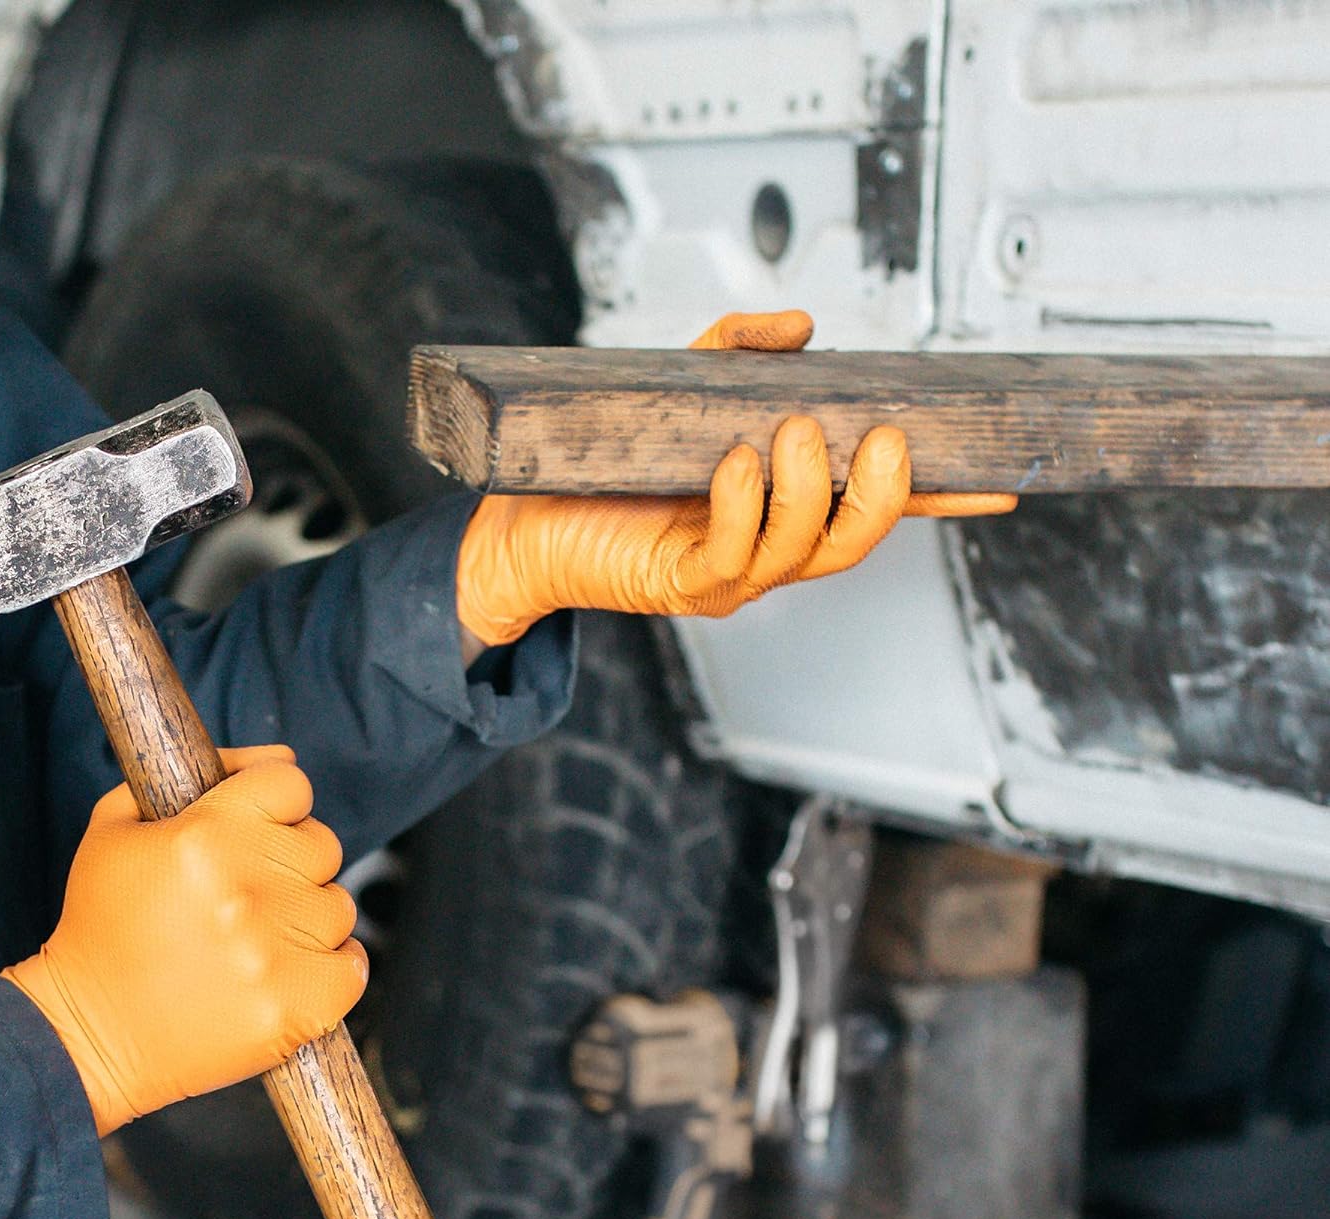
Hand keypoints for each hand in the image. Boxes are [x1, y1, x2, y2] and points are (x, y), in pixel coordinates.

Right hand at [3, 745, 367, 1135]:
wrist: (87, 1038)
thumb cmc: (101, 927)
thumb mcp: (118, 827)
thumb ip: (204, 773)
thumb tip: (281, 757)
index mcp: (206, 835)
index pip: (292, 784)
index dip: (276, 804)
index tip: (255, 829)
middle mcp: (249, 888)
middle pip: (322, 843)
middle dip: (289, 861)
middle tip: (243, 894)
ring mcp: (278, 952)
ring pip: (337, 905)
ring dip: (305, 918)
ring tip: (252, 940)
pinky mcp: (301, 1008)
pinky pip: (353, 966)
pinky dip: (330, 968)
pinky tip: (284, 970)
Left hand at [455, 310, 1017, 646]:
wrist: (524, 521)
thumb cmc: (605, 462)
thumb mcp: (679, 388)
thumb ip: (737, 352)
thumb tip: (801, 328)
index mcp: (784, 507)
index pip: (874, 504)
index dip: (939, 495)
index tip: (1001, 478)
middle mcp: (770, 547)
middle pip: (855, 537)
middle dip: (881, 493)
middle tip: (878, 439)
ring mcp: (731, 572)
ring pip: (802, 548)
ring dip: (808, 490)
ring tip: (792, 434)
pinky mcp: (682, 582)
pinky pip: (730, 555)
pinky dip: (741, 507)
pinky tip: (735, 464)